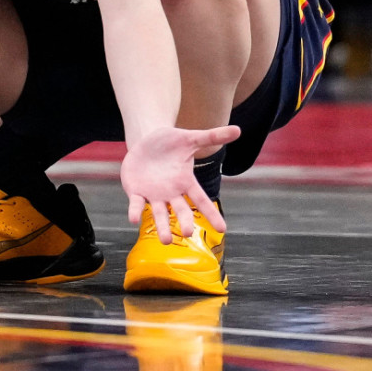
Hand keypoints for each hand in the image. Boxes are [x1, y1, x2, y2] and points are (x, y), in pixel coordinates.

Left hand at [120, 124, 240, 243]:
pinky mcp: (136, 192)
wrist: (146, 141)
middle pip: (180, 210)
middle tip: (188, 234)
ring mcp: (154, 194)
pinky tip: (133, 219)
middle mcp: (171, 193)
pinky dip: (135, 211)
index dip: (211, 214)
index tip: (222, 229)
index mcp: (186, 182)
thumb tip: (238, 130)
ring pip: (159, 214)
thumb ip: (212, 136)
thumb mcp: (191, 138)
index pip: (201, 200)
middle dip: (184, 222)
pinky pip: (136, 204)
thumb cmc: (171, 142)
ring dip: (162, 226)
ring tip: (166, 240)